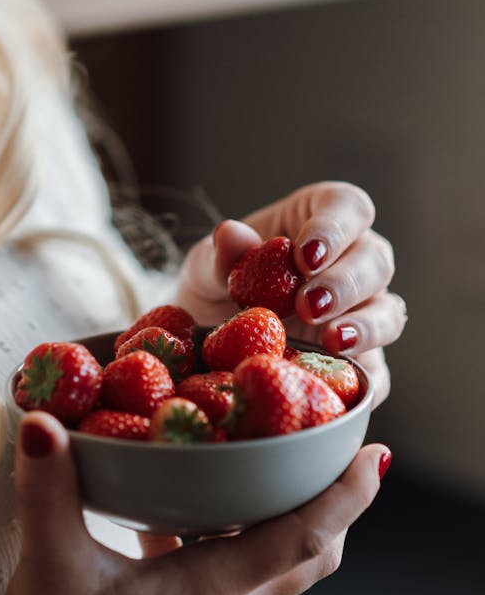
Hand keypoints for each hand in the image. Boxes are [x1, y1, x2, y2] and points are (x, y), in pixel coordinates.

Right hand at [0, 412, 388, 594]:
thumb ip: (47, 489)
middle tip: (334, 451)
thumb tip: (41, 421)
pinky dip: (231, 531)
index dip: (344, 496)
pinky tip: (178, 504)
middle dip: (334, 506)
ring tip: (271, 463)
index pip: (302, 539)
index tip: (372, 456)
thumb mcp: (51, 562)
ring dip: (286, 516)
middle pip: (308, 556)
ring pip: (274, 565)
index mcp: (211, 592)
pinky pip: (231, 570)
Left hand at [176, 181, 405, 404]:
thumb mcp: (207, 266)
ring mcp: (363, 309)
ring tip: (332, 341)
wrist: (210, 333)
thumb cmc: (218, 283)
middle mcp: (352, 259)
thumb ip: (221, 254)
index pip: (347, 207)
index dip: (334, 228)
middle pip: (375, 259)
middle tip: (307, 305)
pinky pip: (377, 371)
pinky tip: (339, 386)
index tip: (305, 256)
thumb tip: (231, 235)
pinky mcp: (362, 358)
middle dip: (345, 282)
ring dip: (366, 326)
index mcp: (320, 218)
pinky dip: (364, 380)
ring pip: (388, 311)